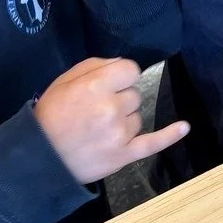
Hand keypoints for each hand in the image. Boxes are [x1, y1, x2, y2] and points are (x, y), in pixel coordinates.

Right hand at [34, 57, 187, 184]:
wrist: (38, 157)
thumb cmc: (51, 115)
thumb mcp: (65, 81)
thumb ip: (96, 66)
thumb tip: (123, 65)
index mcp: (97, 86)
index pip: (131, 70)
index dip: (120, 77)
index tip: (108, 85)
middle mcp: (112, 108)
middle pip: (135, 94)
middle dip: (119, 99)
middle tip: (94, 112)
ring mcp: (120, 134)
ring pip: (138, 117)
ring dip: (124, 120)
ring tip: (98, 130)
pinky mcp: (124, 155)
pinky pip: (153, 143)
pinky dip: (170, 136)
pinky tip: (184, 127)